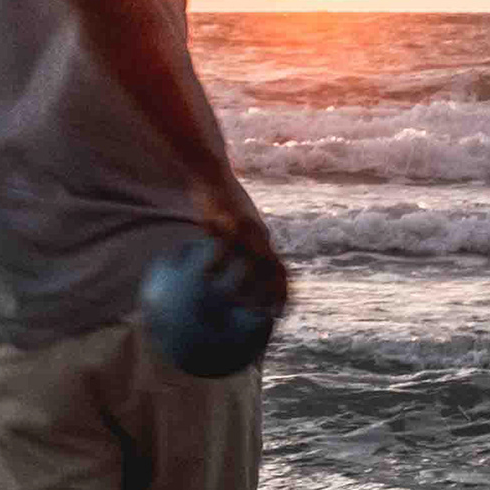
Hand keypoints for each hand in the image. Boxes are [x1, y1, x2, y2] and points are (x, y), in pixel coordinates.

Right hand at [198, 179, 290, 317]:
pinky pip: (224, 247)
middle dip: (274, 294)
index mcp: (262, 238)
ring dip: (248, 284)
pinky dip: (218, 264)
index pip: (280, 269)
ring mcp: (244, 229)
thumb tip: (220, 270)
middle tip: (267, 316)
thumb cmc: (219, 201)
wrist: (212, 172)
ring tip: (237, 303)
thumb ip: (231, 246)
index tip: (281, 312)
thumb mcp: (230, 224)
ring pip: (253, 262)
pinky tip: (206, 276)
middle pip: (273, 270)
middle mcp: (258, 235)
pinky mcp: (226, 221)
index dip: (283, 292)